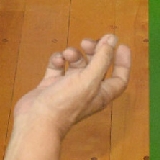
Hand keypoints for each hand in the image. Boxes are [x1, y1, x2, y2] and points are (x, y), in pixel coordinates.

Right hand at [12, 35, 132, 137]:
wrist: (36, 121)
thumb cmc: (65, 104)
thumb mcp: (89, 79)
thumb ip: (102, 59)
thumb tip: (113, 39)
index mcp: (101, 93)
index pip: (119, 78)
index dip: (123, 63)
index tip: (122, 46)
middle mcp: (87, 90)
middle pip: (97, 66)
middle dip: (94, 52)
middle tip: (86, 42)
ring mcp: (68, 88)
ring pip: (76, 64)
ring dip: (74, 54)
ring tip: (68, 54)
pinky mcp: (52, 85)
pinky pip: (58, 67)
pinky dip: (58, 60)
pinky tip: (57, 61)